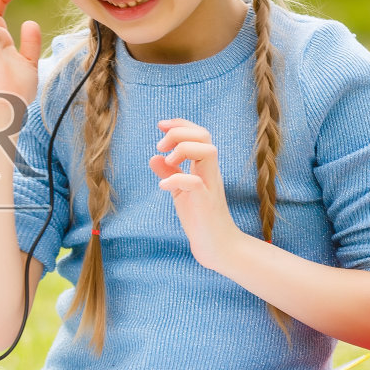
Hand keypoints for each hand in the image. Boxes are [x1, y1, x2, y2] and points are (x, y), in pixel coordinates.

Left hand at [149, 119, 244, 271]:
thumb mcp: (180, 192)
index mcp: (203, 167)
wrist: (215, 245)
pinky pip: (195, 181)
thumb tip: (154, 157)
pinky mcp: (206, 202)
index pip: (198, 134)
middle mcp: (210, 172)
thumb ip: (170, 173)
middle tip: (161, 146)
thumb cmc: (200, 218)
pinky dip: (176, 179)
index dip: (180, 124)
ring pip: (208, 151)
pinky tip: (163, 186)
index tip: (161, 125)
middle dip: (179, 133)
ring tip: (168, 161)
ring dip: (183, 149)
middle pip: (204, 135)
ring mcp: (210, 185)